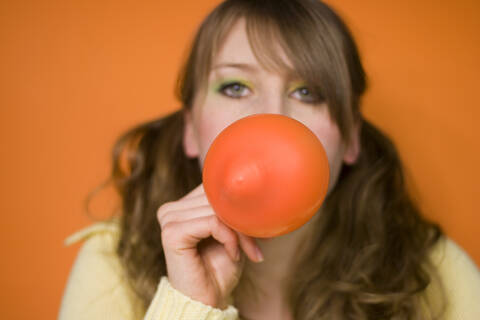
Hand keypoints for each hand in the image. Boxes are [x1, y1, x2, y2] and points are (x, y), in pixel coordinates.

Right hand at [157, 184, 263, 308]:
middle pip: (217, 198)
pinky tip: (233, 254)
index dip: (237, 207)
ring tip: (245, 251)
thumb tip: (256, 188)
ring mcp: (168, 219)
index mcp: (182, 205)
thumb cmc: (220, 268)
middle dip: (242, 222)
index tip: (256, 231)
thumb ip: (234, 209)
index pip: (215, 188)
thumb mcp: (232, 231)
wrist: (209, 301)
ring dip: (239, 233)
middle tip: (254, 246)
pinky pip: (212, 222)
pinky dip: (229, 238)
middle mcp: (171, 209)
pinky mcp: (171, 233)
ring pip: (218, 209)